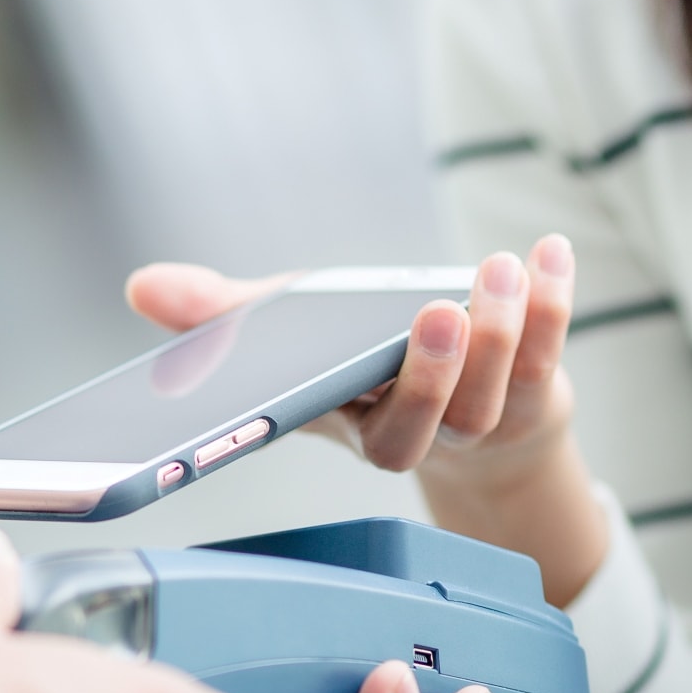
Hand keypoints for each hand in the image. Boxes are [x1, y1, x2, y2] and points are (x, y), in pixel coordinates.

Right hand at [126, 242, 608, 606]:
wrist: (482, 422)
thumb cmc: (371, 366)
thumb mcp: (294, 331)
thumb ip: (222, 313)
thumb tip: (139, 286)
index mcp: (347, 428)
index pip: (327, 426)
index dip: (320, 406)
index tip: (329, 369)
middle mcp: (415, 438)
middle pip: (423, 425)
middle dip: (433, 370)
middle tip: (437, 312)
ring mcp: (478, 424)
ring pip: (491, 397)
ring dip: (502, 332)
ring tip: (500, 268)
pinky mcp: (533, 397)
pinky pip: (545, 358)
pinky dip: (552, 306)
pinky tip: (547, 254)